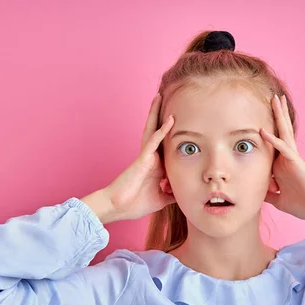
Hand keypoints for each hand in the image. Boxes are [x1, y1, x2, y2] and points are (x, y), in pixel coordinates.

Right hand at [99, 93, 176, 221]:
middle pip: (157, 132)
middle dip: (161, 115)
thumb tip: (185, 195)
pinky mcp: (142, 159)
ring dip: (157, 113)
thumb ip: (172, 194)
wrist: (119, 207)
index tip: (181, 121)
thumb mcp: (161, 199)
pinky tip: (170, 120)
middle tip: (167, 99)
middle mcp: (151, 157)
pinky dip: (162, 131)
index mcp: (156, 166)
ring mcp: (146, 156)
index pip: (165, 145)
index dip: (171, 133)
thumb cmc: (135, 203)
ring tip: (159, 97)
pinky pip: (153, 141)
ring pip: (153, 130)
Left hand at [259, 94, 304, 225]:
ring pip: (283, 133)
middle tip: (273, 99)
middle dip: (277, 116)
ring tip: (276, 99)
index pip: (271, 148)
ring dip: (279, 116)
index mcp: (282, 167)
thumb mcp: (280, 200)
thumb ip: (268, 194)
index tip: (255, 124)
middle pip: (280, 133)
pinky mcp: (296, 163)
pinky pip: (283, 149)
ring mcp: (292, 159)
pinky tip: (264, 131)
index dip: (265, 136)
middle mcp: (287, 159)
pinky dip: (273, 140)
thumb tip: (255, 193)